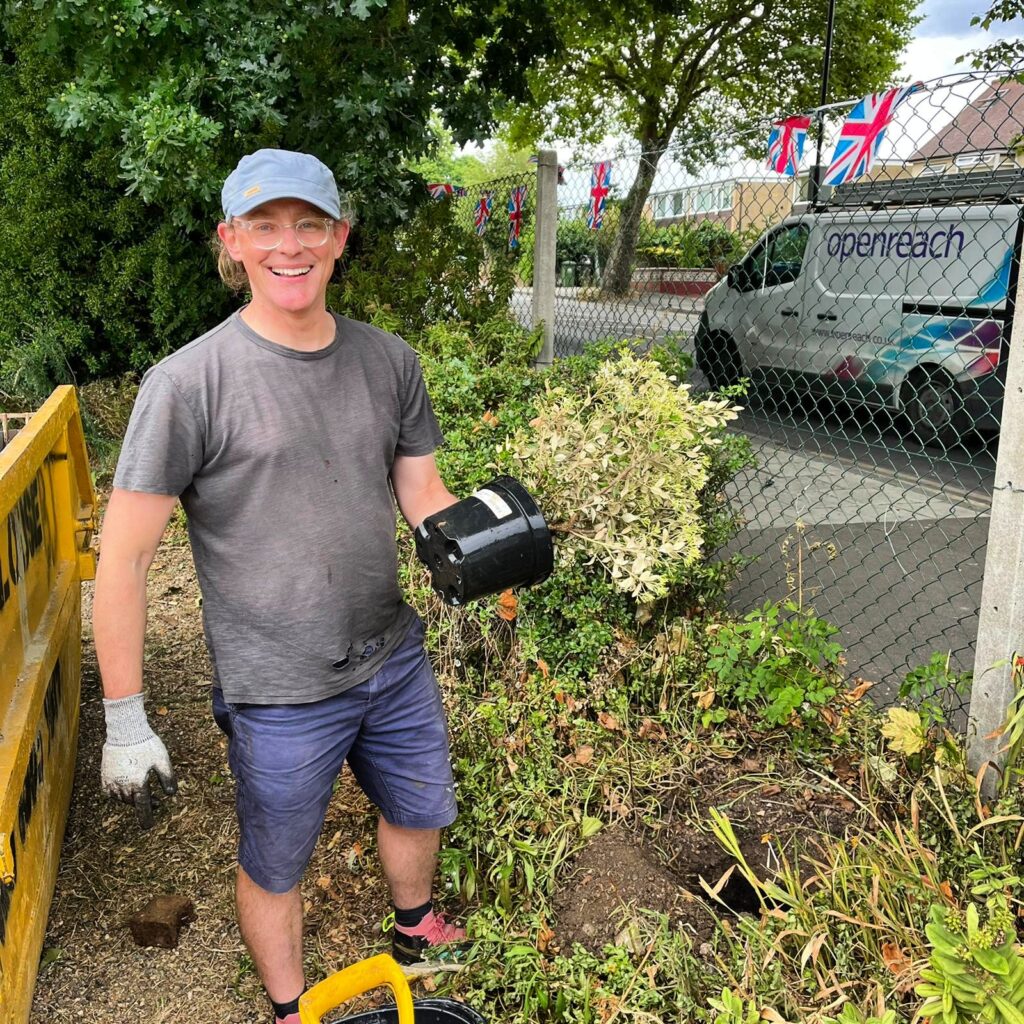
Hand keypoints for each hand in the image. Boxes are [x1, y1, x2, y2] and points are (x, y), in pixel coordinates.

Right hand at [101, 693, 177, 827]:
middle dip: (143, 805)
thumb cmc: (146, 745)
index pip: (143, 807)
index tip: (148, 826)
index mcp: (138, 784)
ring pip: (121, 798)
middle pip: (133, 802)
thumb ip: (167, 778)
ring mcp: (111, 781)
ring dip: (131, 799)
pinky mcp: (104, 775)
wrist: (126, 731)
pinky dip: (118, 794)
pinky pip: (110, 791)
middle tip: (155, 802)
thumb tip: (170, 794)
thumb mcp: (162, 760)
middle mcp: (122, 786)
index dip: (146, 818)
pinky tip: (126, 789)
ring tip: (141, 793)